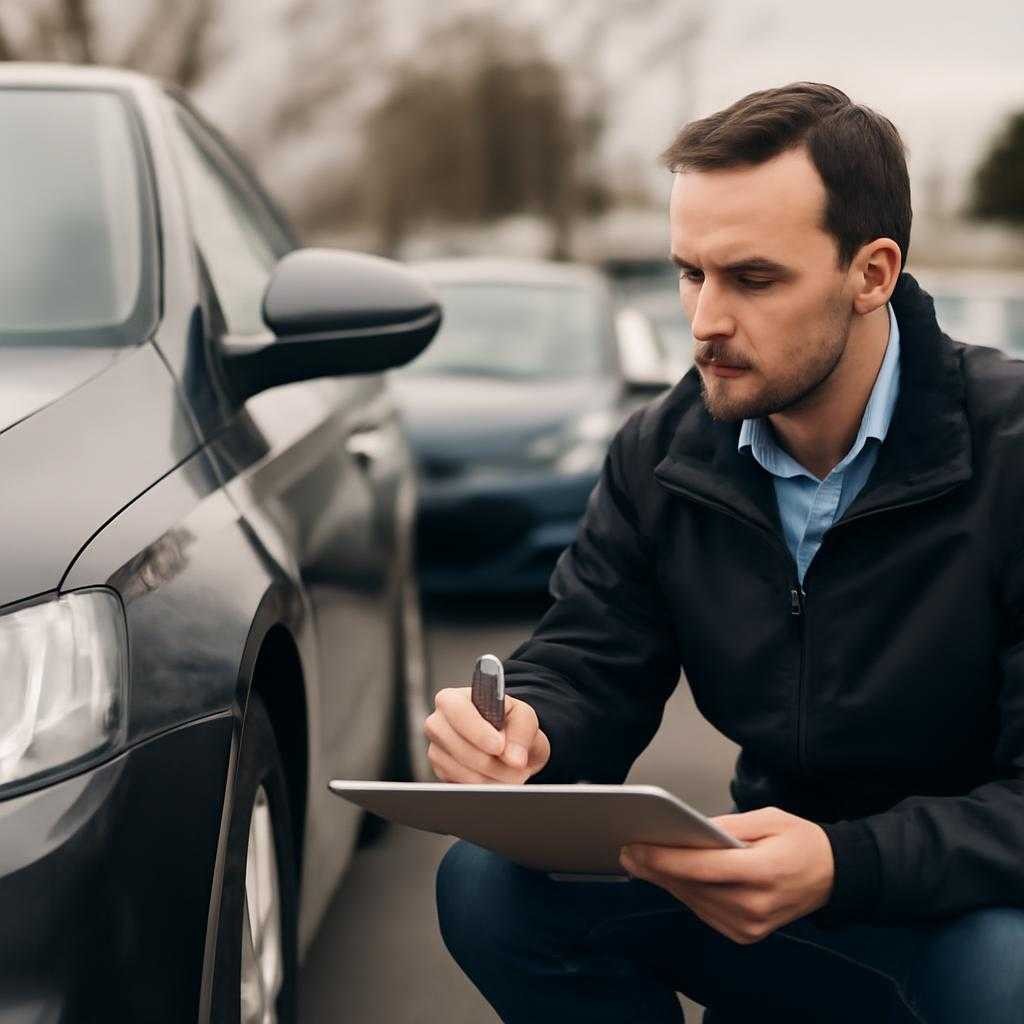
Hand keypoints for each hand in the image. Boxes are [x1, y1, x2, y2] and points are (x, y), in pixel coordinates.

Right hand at [424, 687, 550, 783]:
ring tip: (512, 771)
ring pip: (462, 770)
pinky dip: (485, 786)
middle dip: (491, 761)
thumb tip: (514, 758)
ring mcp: (436, 749)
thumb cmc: (511, 724)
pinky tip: (497, 777)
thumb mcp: (523, 717)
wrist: (508, 745)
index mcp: (453, 699)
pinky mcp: (441, 772)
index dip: (478, 732)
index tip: (499, 746)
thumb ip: (522, 732)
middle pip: (458, 746)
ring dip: (493, 776)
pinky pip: (462, 785)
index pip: (457, 711)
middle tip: (515, 764)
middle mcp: (438, 723)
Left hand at [619, 806, 833, 944]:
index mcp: (763, 872)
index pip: (702, 868)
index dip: (665, 858)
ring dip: (666, 882)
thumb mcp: (768, 818)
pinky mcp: (746, 935)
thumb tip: (691, 829)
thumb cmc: (801, 841)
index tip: (636, 846)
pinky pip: (705, 911)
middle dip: (656, 868)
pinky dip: (686, 893)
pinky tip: (668, 876)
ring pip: (694, 901)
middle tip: (627, 851)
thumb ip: (728, 827)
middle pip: (692, 887)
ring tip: (640, 861)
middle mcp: (755, 906)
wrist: (833, 877)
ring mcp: (750, 926)